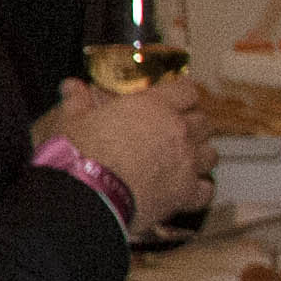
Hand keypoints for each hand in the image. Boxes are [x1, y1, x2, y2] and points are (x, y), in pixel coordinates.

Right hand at [46, 70, 209, 223]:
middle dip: (193, 123)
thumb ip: (77, 101)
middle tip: (177, 129)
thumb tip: (70, 85)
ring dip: (200, 154)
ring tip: (186, 158)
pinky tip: (188, 189)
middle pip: (203, 122)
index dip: (182, 93)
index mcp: (154, 106)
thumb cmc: (79, 153)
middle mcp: (178, 132)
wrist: (87, 195)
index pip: (186, 91)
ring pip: (210, 154)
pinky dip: (199, 189)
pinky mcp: (185, 194)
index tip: (176, 95)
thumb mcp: (71, 121)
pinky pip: (206, 190)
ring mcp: (186, 164)